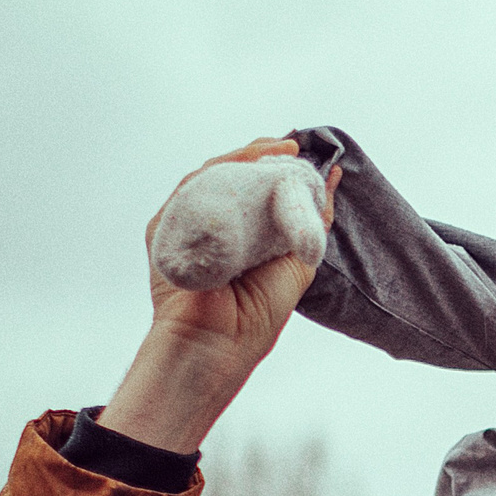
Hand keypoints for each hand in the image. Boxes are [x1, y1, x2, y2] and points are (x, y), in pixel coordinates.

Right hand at [99, 139, 342, 453]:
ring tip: (276, 150)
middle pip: (230, 176)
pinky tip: (244, 164)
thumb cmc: (253, 319)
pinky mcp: (165, 228)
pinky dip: (216, 172)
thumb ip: (310, 224)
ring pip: (210, 176)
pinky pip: (188, 189)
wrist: (216, 347)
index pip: (253, 190)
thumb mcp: (295, 263)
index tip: (304, 157)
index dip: (276, 168)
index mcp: (238, 236)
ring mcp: (184, 225)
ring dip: (243, 157)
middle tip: (292, 148)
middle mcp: (210, 227)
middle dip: (261, 156)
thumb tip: (331, 182)